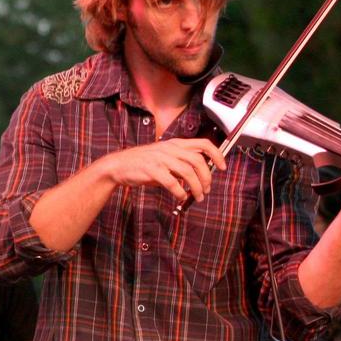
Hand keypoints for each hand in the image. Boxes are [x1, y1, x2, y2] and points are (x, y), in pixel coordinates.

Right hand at [100, 138, 223, 202]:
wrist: (119, 166)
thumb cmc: (143, 164)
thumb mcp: (164, 158)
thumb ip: (181, 164)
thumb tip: (199, 176)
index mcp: (175, 144)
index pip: (203, 144)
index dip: (216, 155)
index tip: (222, 167)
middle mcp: (170, 149)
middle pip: (198, 161)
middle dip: (206, 178)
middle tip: (207, 190)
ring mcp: (161, 158)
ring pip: (188, 172)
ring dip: (196, 187)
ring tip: (197, 197)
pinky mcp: (152, 170)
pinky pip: (172, 182)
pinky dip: (180, 192)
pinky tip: (181, 197)